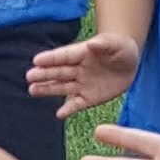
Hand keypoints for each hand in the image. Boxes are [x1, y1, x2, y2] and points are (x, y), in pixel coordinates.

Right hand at [28, 32, 143, 118]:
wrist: (130, 63)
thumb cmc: (121, 49)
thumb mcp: (117, 44)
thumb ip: (105, 44)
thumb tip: (92, 44)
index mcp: (82, 53)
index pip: (64, 56)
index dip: (51, 58)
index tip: (36, 60)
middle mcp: (78, 69)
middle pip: (59, 72)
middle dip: (44, 74)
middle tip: (29, 76)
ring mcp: (82, 84)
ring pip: (62, 87)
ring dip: (48, 89)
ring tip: (32, 91)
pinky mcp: (89, 97)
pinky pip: (77, 104)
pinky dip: (68, 109)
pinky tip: (59, 114)